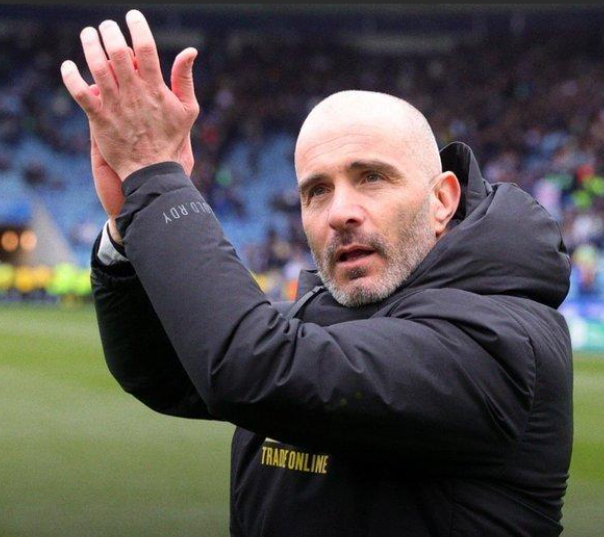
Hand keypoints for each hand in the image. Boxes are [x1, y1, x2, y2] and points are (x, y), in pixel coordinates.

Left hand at [61, 10, 198, 180]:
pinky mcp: (99, 118)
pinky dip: (70, 77)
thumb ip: (185, 78)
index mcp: (155, 88)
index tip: (132, 15)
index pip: (146, 48)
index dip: (138, 26)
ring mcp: (115, 105)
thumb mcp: (187, 109)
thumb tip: (190, 51)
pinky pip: (79, 93)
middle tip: (106, 26)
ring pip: (97, 67)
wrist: (153, 169)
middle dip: (110, 32)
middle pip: (118, 52)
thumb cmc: (170, 138)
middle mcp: (133, 93)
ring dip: (90, 45)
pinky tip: (68, 66)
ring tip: (88, 33)